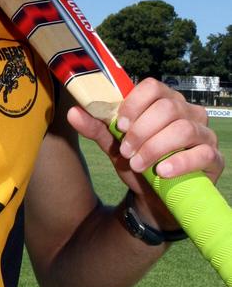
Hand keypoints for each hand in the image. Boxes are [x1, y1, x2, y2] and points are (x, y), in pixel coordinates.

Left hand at [67, 78, 223, 226]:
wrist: (152, 199)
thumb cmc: (136, 163)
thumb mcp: (113, 146)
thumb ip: (96, 128)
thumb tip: (73, 112)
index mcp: (163, 102)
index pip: (153, 87)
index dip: (135, 104)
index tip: (120, 125)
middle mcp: (188, 112)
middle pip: (168, 107)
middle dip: (142, 131)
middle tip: (126, 151)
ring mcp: (204, 134)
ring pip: (183, 129)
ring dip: (155, 147)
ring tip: (138, 164)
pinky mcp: (213, 158)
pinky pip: (202, 153)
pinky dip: (179, 162)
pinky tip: (162, 172)